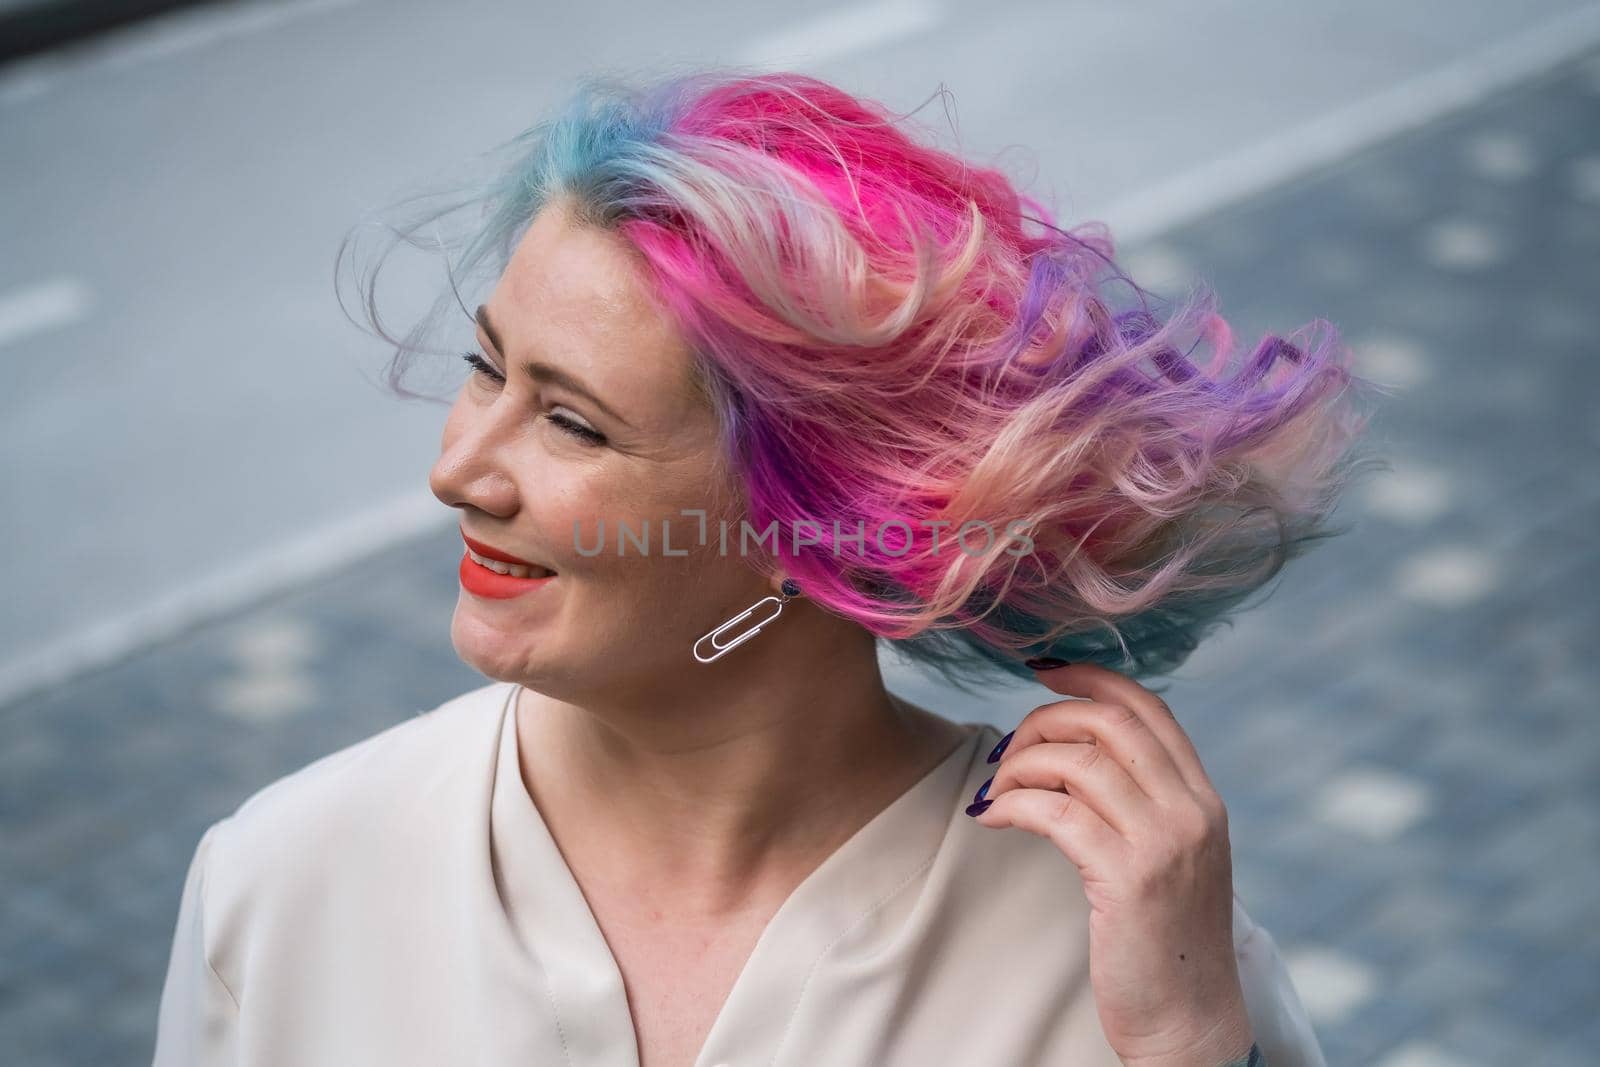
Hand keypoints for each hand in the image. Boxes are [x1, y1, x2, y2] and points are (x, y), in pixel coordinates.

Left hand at [968, 660, 1254, 1066]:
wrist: (1189, 1022)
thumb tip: (1074, 749)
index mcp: (1204, 800)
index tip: (1044, 672)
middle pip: (1108, 722)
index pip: (1150, 709)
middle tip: (1008, 749)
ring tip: (995, 792)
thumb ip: (1142, 802)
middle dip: (1045, 720)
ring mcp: (1164, 844)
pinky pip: (1055, 813)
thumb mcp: (1172, 857)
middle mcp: (1192, 812)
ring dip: (1020, 766)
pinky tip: (991, 818)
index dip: (1093, 678)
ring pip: (1077, 762)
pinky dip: (1012, 804)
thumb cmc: (1164, 942)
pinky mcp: (1128, 880)